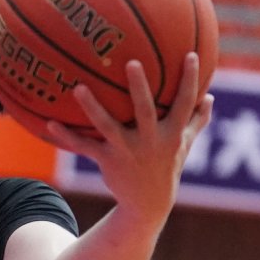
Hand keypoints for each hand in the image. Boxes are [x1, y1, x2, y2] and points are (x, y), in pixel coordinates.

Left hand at [42, 53, 213, 223]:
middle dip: (140, 87)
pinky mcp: (108, 160)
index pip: (185, 104)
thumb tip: (210, 96)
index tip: (191, 55)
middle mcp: (150, 141)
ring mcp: (127, 151)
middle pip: (146, 111)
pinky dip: (66, 137)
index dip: (190, 80)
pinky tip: (49, 123)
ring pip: (108, 126)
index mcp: (171, 134)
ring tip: (78, 88)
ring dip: (93, 108)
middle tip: (131, 62)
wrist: (148, 204)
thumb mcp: (184, 144)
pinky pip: (84, 146)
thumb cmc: (166, 166)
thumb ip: (196, 120)